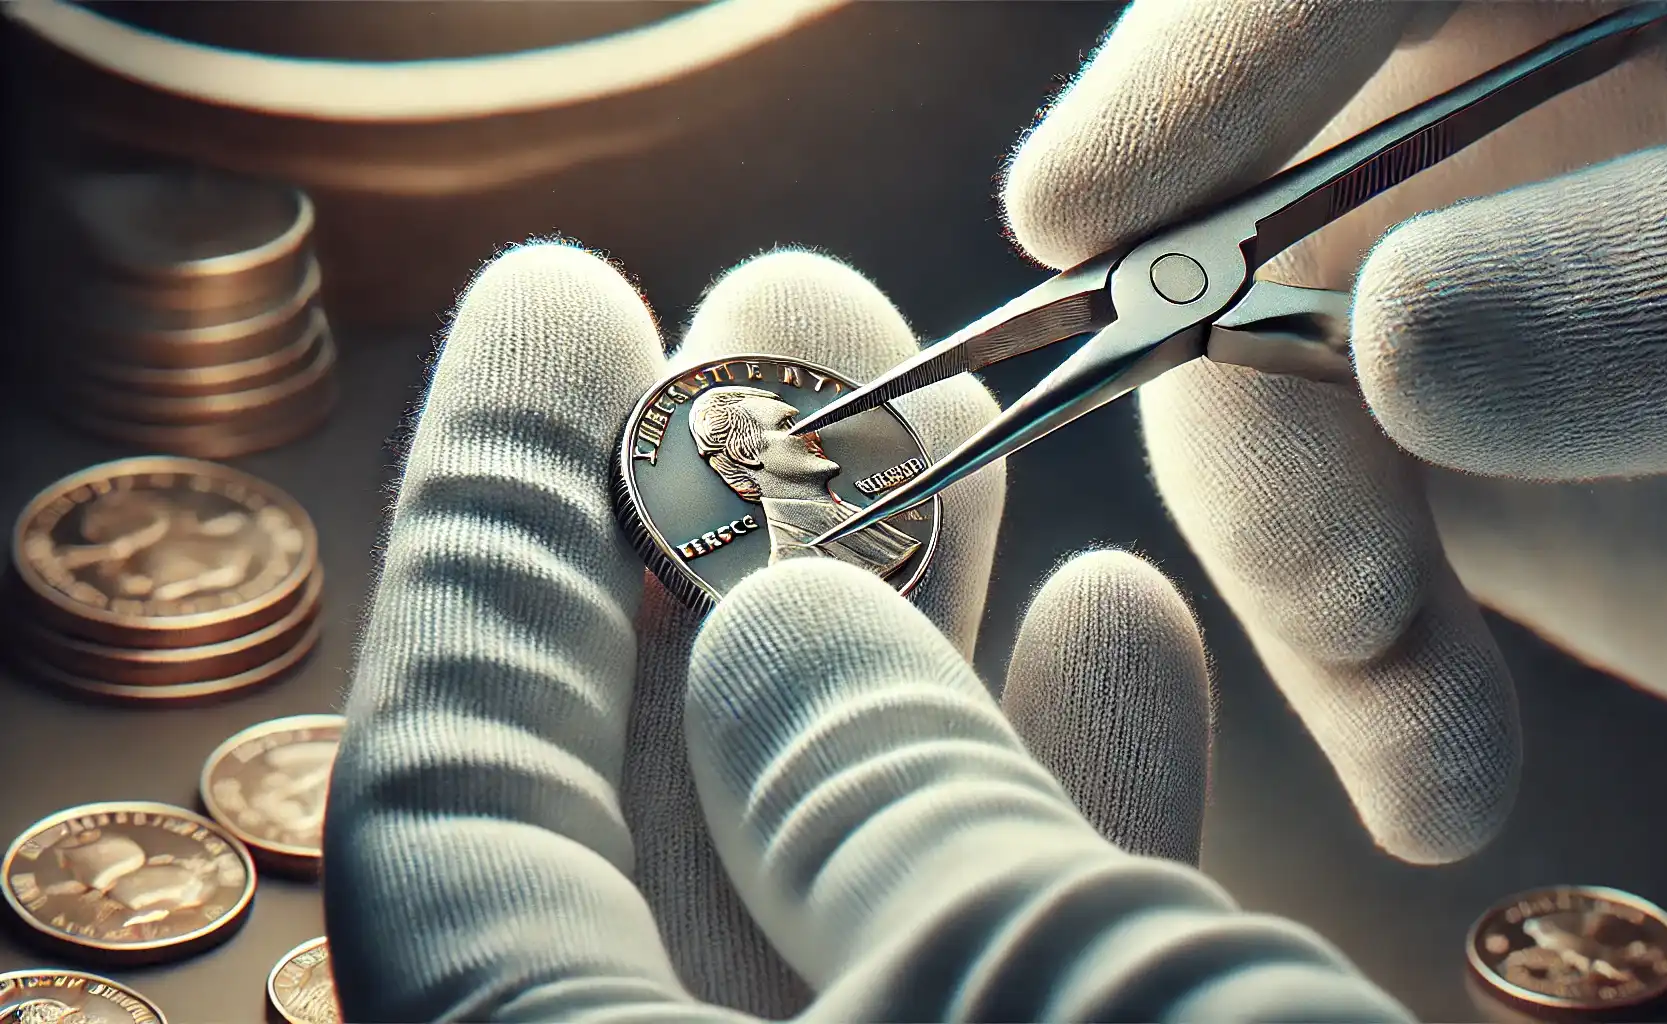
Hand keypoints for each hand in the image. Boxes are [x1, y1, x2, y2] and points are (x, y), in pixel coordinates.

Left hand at [323, 243, 1222, 1019]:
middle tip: (798, 316)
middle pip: (662, 789)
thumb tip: (781, 630)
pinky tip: (1117, 624)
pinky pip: (1012, 957)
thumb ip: (878, 807)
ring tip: (972, 423)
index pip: (448, 798)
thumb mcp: (1005, 984)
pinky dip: (1070, 799)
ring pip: (852, 854)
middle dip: (740, 519)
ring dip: (917, 627)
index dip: (496, 524)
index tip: (567, 312)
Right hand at [1001, 0, 1666, 863]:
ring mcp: (1429, 288)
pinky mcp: (1412, 446)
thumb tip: (1391, 334)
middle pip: (1244, 220)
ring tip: (1424, 739)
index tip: (1085, 213)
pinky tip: (1430, 765)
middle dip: (1252, 420)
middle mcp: (1471, 124)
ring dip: (1309, 588)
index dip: (1203, 68)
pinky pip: (1315, 533)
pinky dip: (1356, 675)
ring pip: (1248, 404)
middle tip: (1327, 585)